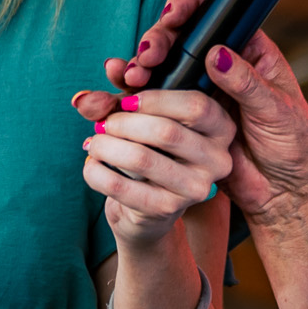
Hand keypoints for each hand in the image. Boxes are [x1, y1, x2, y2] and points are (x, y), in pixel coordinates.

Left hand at [73, 86, 234, 248]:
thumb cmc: (149, 146)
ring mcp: (195, 189)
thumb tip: (86, 100)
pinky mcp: (166, 210)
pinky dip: (96, 171)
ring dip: (106, 145)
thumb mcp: (141, 114)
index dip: (155, 98)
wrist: (147, 206)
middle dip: (123, 122)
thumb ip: (118, 98)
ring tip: (94, 142)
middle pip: (167, 132)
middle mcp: (218, 160)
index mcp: (221, 128)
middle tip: (102, 123)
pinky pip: (121, 187)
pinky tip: (91, 164)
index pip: (196, 106)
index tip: (126, 101)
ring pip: (142, 159)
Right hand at [84, 0, 307, 233]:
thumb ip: (246, 83)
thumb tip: (215, 54)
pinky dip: (134, 94)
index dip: (189, 8)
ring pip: (162, 67)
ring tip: (128, 76)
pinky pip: (154, 99)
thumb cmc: (294, 145)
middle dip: (158, 41)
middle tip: (146, 57)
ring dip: (140, 67)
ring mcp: (200, 89)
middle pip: (180, 38)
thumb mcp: (276, 111)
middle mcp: (220, 64)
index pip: (215, 15)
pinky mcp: (183, 117)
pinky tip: (119, 92)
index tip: (172, 16)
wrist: (284, 190)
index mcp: (249, 50)